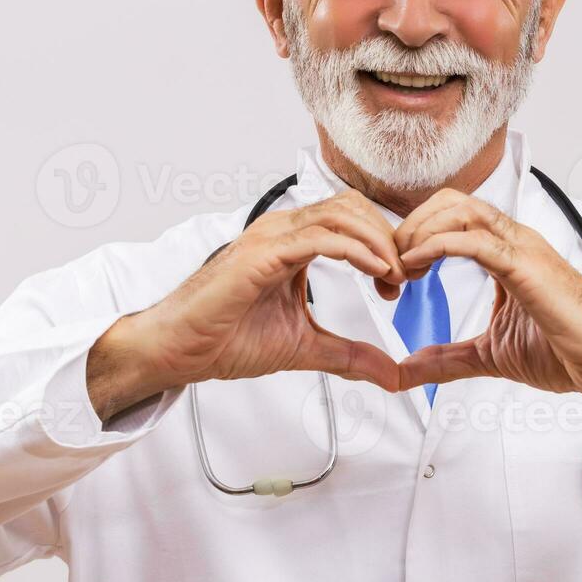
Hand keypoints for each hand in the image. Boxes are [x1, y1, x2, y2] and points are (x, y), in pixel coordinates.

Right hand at [87, 190, 405, 418]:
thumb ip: (349, 355)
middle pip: (352, 207)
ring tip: (394, 275)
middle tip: (404, 278)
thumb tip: (390, 374)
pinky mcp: (262, 254)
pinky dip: (356, 250)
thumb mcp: (305, 346)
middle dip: (387, 238)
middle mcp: (282, 231)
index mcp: (291, 242)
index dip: (384, 244)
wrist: (178, 349)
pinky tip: (376, 271)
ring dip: (378, 242)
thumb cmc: (225, 338)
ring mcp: (270, 237)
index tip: (400, 282)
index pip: (351, 220)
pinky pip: (320, 238)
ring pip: (341, 214)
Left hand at [393, 189, 581, 448]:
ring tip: (400, 265)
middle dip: (411, 225)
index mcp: (507, 253)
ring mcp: (523, 250)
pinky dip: (437, 245)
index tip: (394, 270)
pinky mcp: (527, 267)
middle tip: (389, 263)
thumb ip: (447, 359)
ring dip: (420, 232)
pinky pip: (475, 241)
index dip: (416, 235)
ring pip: (461, 211)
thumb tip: (408, 369)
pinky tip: (417, 265)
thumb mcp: (489, 356)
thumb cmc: (567, 352)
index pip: (453, 218)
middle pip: (452, 202)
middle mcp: (516, 242)